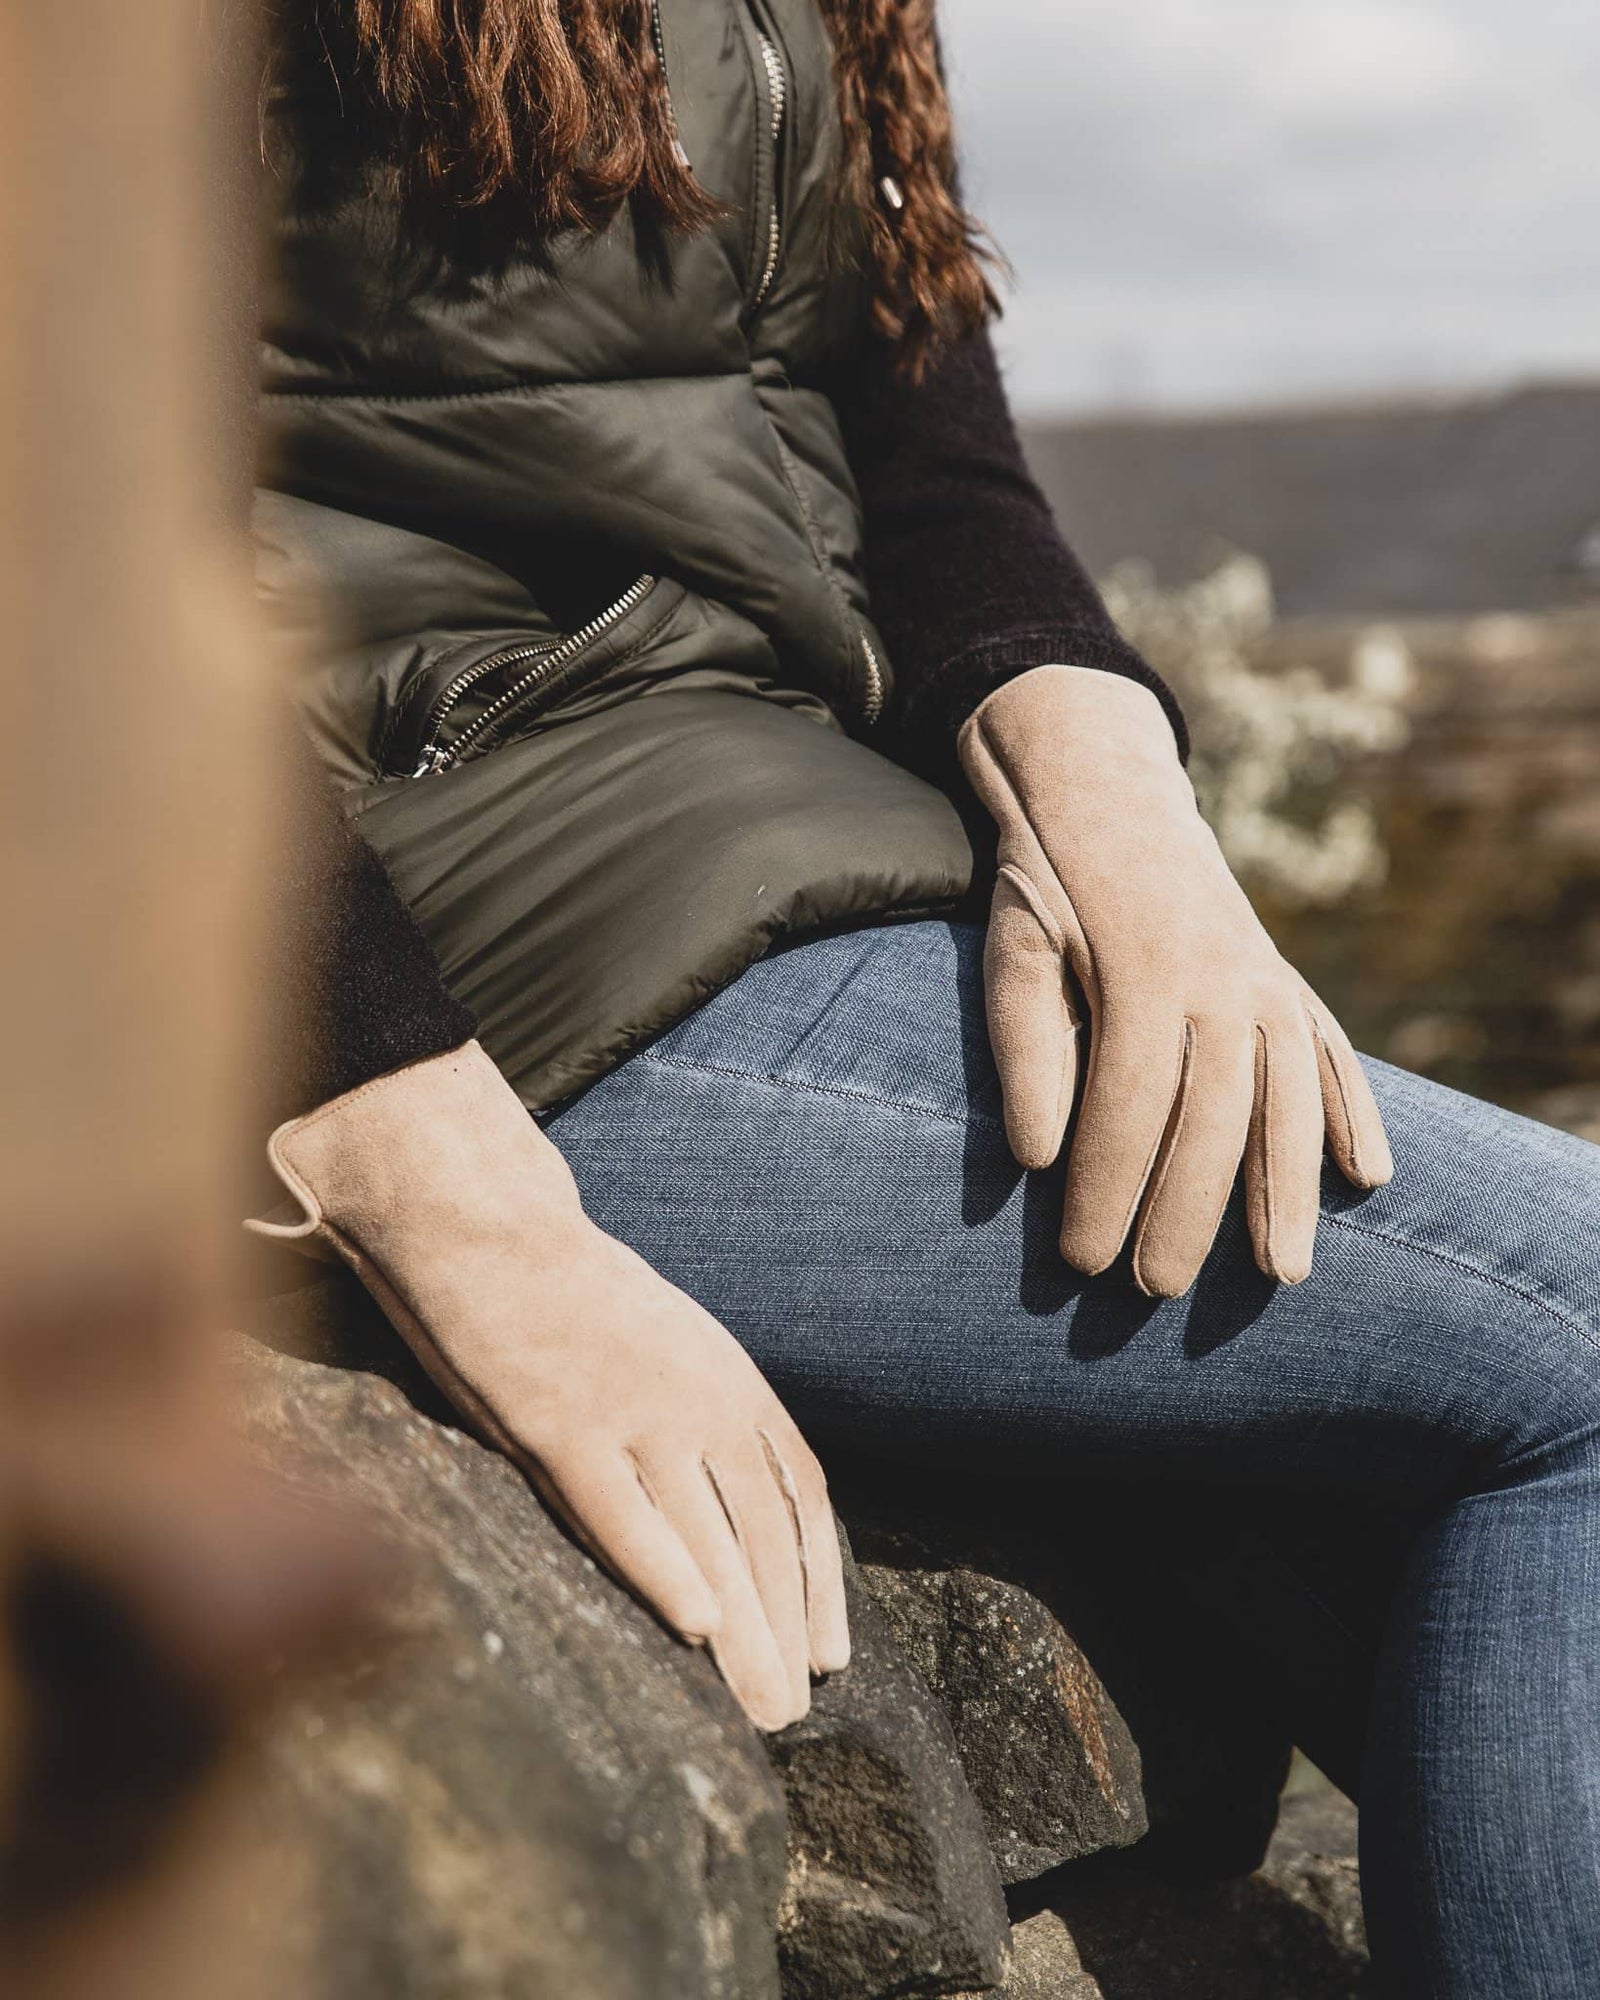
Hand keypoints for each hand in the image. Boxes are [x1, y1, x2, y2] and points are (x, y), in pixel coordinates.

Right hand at [249, 1043, 847, 1731]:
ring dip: (744, 1626)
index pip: (799, 1493)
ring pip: (707, 1532)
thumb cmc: (573, 1298)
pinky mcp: (558, 1423)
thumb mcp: (671, 1345)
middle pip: (763, 1527)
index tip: (833, 1652)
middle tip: (796, 1712)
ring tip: (763, 1706)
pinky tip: (693, 1627)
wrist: (487, 1225)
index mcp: (730, 1380)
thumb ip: (708, 1416)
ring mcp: (633, 1409)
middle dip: (789, 1625)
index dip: (822, 1578)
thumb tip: (739, 1505)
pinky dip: (662, 1566)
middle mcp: (700, 1397)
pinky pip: (619, 1507)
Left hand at [959, 666, 1391, 1298]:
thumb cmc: (1046, 884)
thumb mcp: (1014, 949)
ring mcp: (1265, 979)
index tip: (1083, 1261)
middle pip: (1213, 1123)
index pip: (1130, 1110)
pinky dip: (1354, 1115)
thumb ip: (1027, 1048)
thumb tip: (1035, 1158)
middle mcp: (1221, 983)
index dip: (1107, 1190)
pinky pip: (1330, 1055)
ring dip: (1287, 1192)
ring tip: (1282, 1276)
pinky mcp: (1284, 979)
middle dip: (1186, 1215)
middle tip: (1155, 1292)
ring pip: (1288, 1102)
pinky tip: (1371, 1178)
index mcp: (1144, 976)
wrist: (1106, 786)